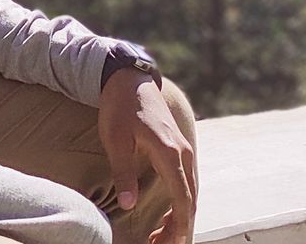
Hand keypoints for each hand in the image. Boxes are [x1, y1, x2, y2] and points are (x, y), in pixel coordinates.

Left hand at [97, 69, 197, 243]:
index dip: (178, 226)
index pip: (182, 199)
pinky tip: (167, 215)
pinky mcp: (178, 148)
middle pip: (190, 200)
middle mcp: (182, 153)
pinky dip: (180, 202)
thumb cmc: (119, 107)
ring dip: (179, 217)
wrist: (128, 78)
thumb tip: (128, 205)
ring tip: (161, 237)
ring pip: (190, 192)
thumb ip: (123, 172)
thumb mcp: (115, 139)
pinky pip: (186, 182)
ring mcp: (183, 150)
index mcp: (169, 152)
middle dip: (179, 227)